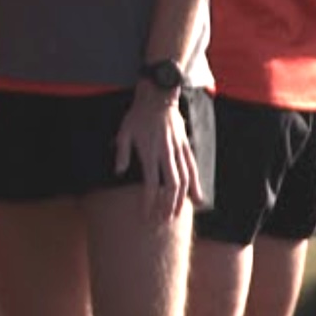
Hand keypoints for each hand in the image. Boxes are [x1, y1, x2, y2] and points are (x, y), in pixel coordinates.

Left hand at [115, 85, 198, 220]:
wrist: (159, 95)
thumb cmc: (138, 114)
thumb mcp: (124, 131)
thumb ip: (122, 153)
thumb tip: (118, 172)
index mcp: (149, 152)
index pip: (151, 184)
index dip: (149, 202)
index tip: (146, 215)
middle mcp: (166, 153)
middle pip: (171, 186)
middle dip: (168, 205)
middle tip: (164, 220)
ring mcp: (178, 149)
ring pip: (185, 179)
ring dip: (182, 199)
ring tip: (178, 214)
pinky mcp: (186, 145)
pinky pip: (193, 167)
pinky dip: (196, 183)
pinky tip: (198, 197)